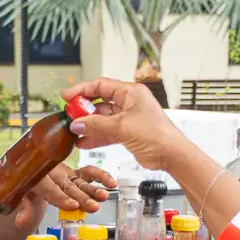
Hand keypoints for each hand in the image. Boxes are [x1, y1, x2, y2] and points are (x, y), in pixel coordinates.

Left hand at [8, 165, 116, 230]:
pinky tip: (112, 183)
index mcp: (36, 178)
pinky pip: (89, 173)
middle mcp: (52, 174)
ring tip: (105, 196)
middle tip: (93, 207)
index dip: (60, 197)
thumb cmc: (25, 185)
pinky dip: (101, 176)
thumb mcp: (20, 196)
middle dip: (81, 197)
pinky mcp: (75, 174)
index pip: (49, 189)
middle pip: (68, 187)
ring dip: (93, 189)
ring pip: (80, 182)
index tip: (73, 205)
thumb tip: (20, 222)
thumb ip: (24, 209)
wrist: (28, 169)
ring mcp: (65, 174)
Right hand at [61, 79, 189, 171]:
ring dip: (88, 125)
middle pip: (99, 102)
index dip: (82, 89)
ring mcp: (128, 118)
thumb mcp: (122, 127)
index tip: (67, 96)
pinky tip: (84, 142)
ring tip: (74, 131)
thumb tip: (77, 124)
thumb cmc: (157, 135)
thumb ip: (97, 125)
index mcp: (130, 93)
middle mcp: (129, 103)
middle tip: (70, 116)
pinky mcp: (127, 132)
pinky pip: (107, 131)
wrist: (171, 154)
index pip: (101, 85)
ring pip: (102, 119)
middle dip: (84, 110)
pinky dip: (96, 136)